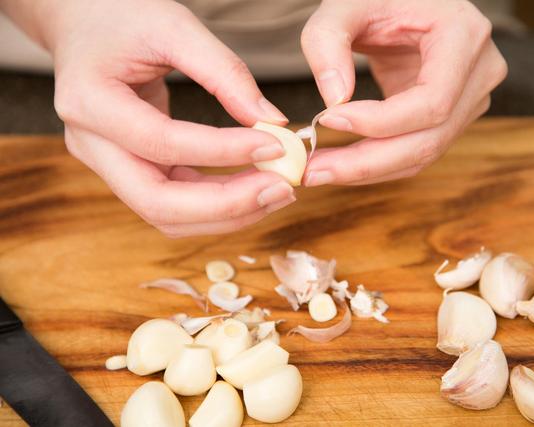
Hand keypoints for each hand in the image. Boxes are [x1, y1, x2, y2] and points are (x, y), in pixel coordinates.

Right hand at [36, 0, 295, 236]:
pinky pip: (174, 204)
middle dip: (226, 205)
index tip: (276, 146)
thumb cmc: (124, 17)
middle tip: (282, 189)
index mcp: (90, 101)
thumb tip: (273, 121)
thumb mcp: (175, 26)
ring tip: (277, 191)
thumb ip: (224, 72)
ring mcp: (106, 165)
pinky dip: (216, 204)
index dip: (222, 151)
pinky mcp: (128, 171)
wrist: (85, 24)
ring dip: (227, 214)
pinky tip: (254, 189)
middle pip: (156, 202)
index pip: (162, 142)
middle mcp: (90, 144)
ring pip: (166, 216)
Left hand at [301, 0, 506, 185]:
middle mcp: (479, 72)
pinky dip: (378, 163)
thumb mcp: (346, 4)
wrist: (406, 2)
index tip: (329, 120)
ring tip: (319, 171)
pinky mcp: (453, 117)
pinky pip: (416, 151)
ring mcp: (471, 98)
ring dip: (368, 170)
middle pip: (430, 139)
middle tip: (313, 171)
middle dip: (367, 162)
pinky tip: (341, 164)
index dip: (381, 121)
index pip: (432, 100)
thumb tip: (333, 99)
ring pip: (423, 154)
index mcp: (464, 35)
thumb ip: (328, 41)